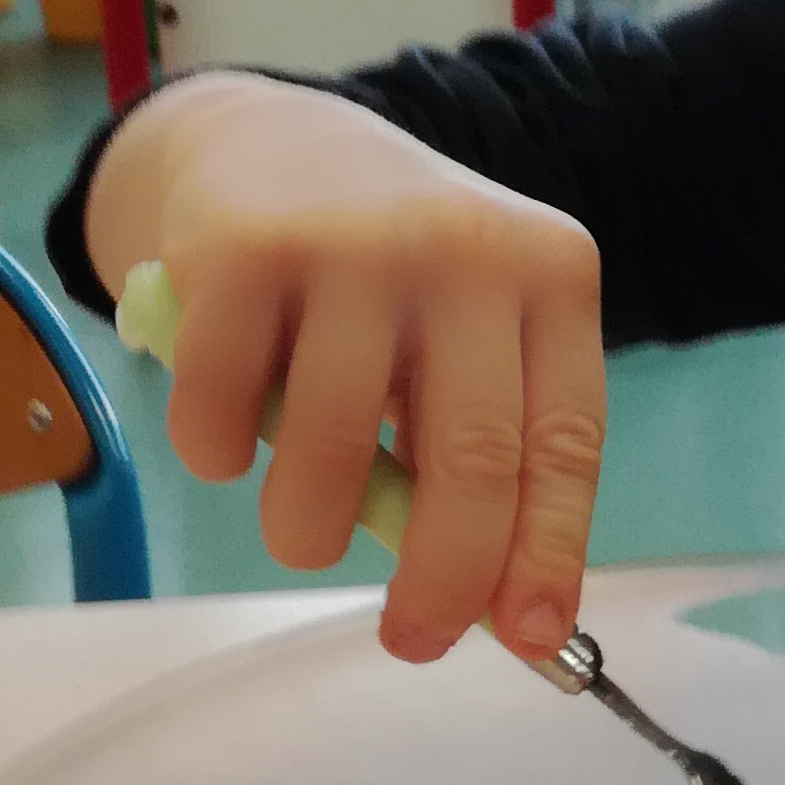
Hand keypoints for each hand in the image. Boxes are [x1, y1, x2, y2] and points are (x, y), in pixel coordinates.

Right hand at [83, 74, 605, 665]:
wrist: (273, 143)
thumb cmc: (391, 280)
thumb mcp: (469, 339)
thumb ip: (489, 454)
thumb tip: (509, 618)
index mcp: (549, 276)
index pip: (564, 438)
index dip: (550, 551)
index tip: (531, 638)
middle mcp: (465, 250)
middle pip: (471, 457)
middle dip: (441, 578)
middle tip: (410, 640)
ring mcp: (353, 243)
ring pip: (333, 450)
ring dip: (307, 531)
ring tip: (300, 530)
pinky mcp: (242, 250)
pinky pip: (223, 411)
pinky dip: (219, 456)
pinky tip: (229, 434)